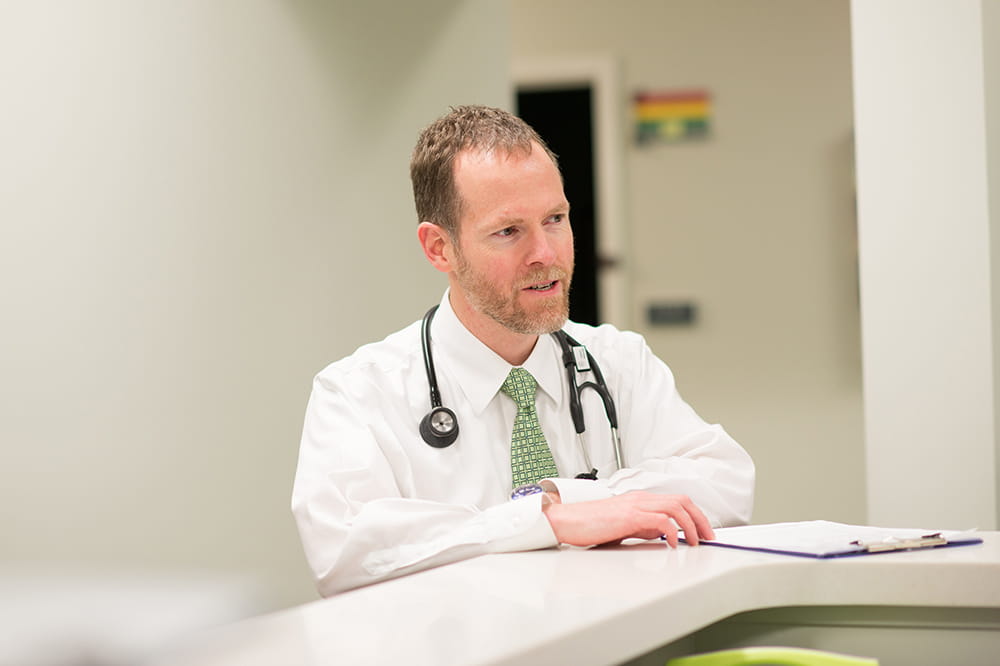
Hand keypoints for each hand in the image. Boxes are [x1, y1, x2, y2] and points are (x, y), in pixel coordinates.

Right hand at [542, 491, 714, 547]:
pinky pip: (660, 520)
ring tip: (696, 541)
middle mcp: (641, 498)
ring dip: (691, 525)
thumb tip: (662, 533)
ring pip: (675, 507)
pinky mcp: (629, 516)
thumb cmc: (590, 524)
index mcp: (640, 499)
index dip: (695, 514)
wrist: (567, 520)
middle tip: (709, 537)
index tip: (703, 531)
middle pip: (682, 500)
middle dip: (700, 519)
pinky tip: (672, 544)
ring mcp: (636, 505)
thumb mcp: (623, 526)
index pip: (676, 500)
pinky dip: (672, 531)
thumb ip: (644, 527)